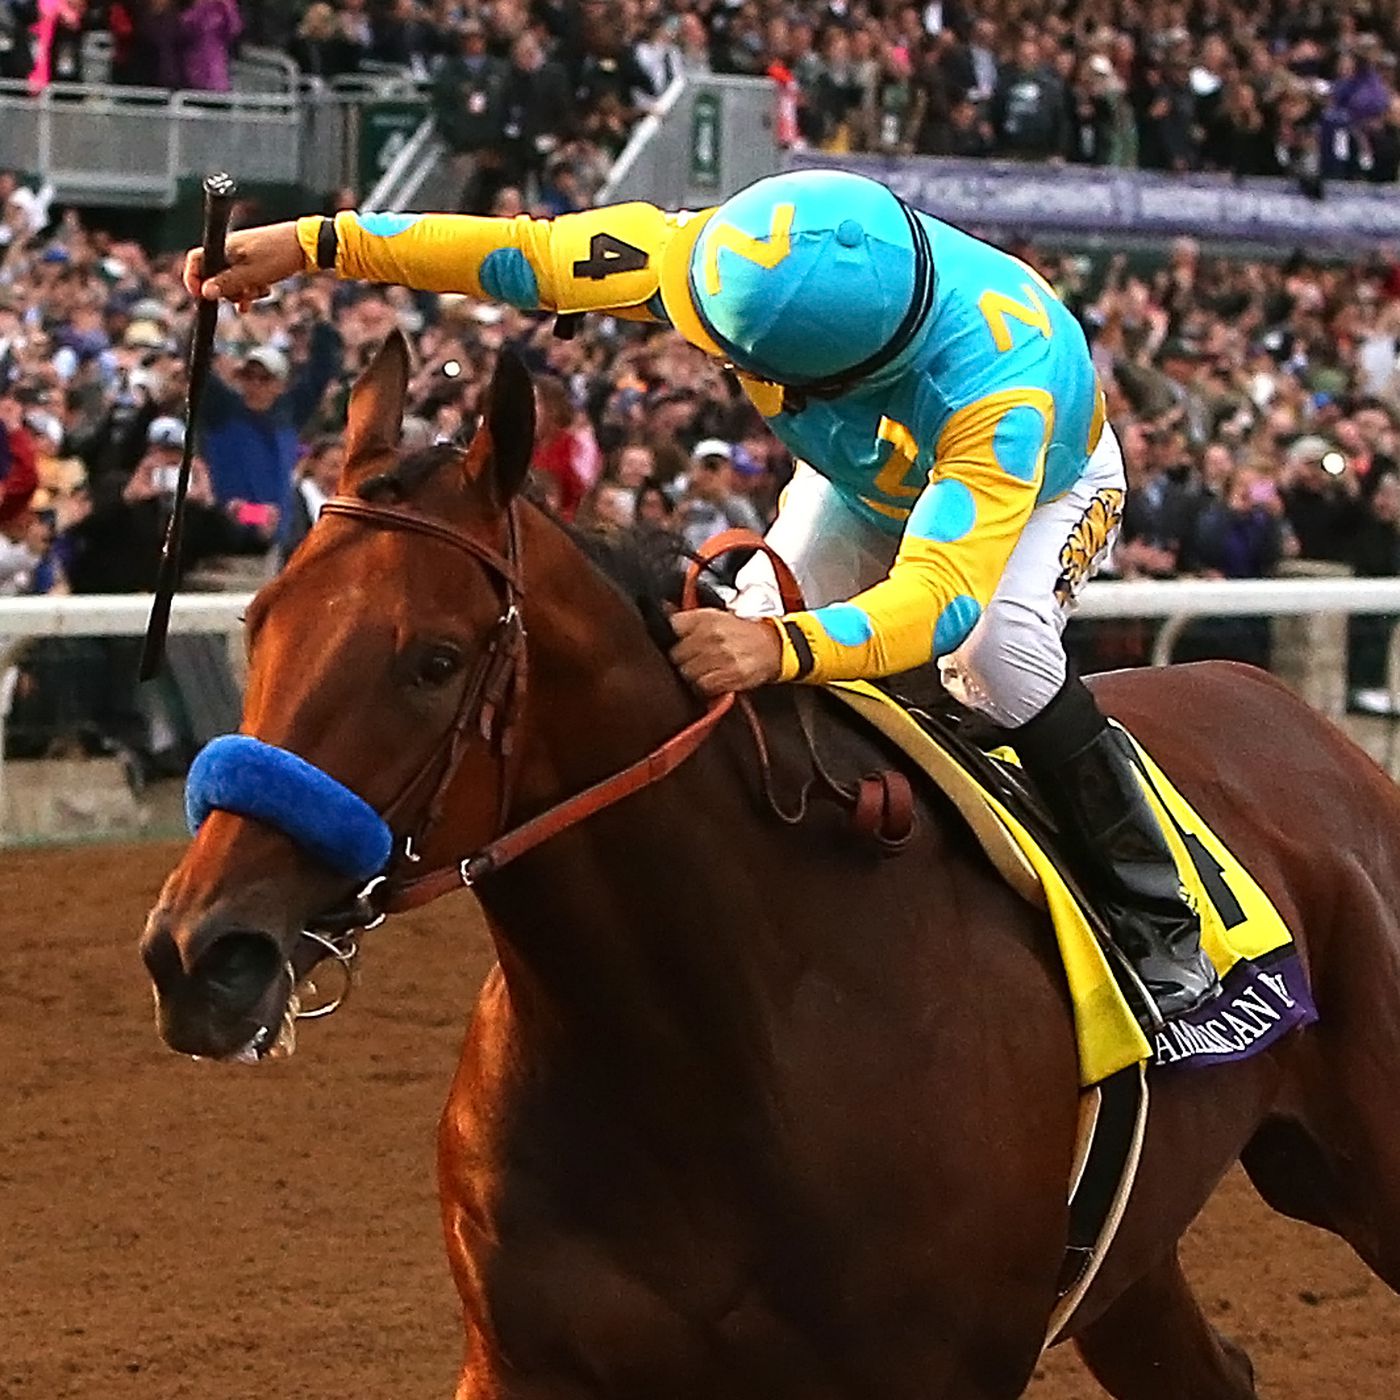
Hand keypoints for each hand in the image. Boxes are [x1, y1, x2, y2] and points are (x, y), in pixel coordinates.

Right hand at [183, 221, 306, 308]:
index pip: (195, 260)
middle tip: (241, 298)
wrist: (307, 245)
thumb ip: (227, 284)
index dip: (194, 278)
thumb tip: (205, 292)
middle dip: (226, 291)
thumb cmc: (279, 256)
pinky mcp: (255, 260)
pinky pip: (246, 277)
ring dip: (242, 291)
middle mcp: (229, 249)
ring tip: (257, 294)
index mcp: (224, 247)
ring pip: (232, 279)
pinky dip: (251, 287)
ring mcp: (242, 254)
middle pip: (214, 275)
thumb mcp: (252, 275)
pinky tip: (263, 291)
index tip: (201, 295)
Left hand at [669, 610, 782, 696]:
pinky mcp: (731, 675)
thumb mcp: (717, 616)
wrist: (774, 647)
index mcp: (709, 617)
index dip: (674, 636)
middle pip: (677, 654)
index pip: (674, 625)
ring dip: (692, 674)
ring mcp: (722, 656)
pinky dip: (705, 686)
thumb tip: (664, 608)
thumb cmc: (742, 633)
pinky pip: (703, 686)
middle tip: (693, 659)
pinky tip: (712, 680)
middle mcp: (714, 635)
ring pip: (688, 672)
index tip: (679, 640)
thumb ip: (690, 616)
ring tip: (703, 671)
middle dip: (682, 659)